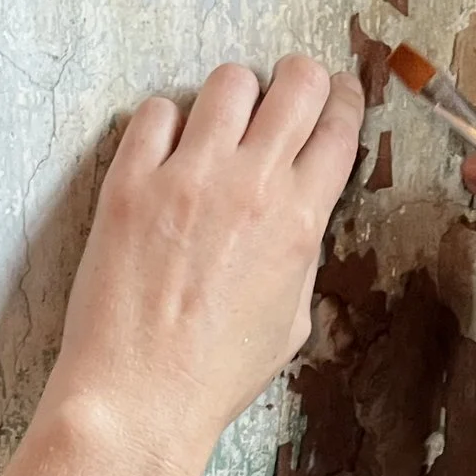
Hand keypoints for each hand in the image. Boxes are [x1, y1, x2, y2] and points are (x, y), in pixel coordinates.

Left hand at [41, 55, 363, 475]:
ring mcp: (186, 176)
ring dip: (236, 94)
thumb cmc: (218, 372)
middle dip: (301, 81)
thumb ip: (301, 253)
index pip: (338, 129)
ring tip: (225, 121)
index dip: (346, 100)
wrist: (140, 395)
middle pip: (296, 84)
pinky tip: (169, 149)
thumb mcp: (293, 320)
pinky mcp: (129, 181)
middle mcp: (249, 185)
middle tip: (290, 92)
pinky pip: (155, 112)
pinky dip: (168, 121)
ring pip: (228, 82)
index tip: (341, 92)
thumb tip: (297, 215)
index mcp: (299, 222)